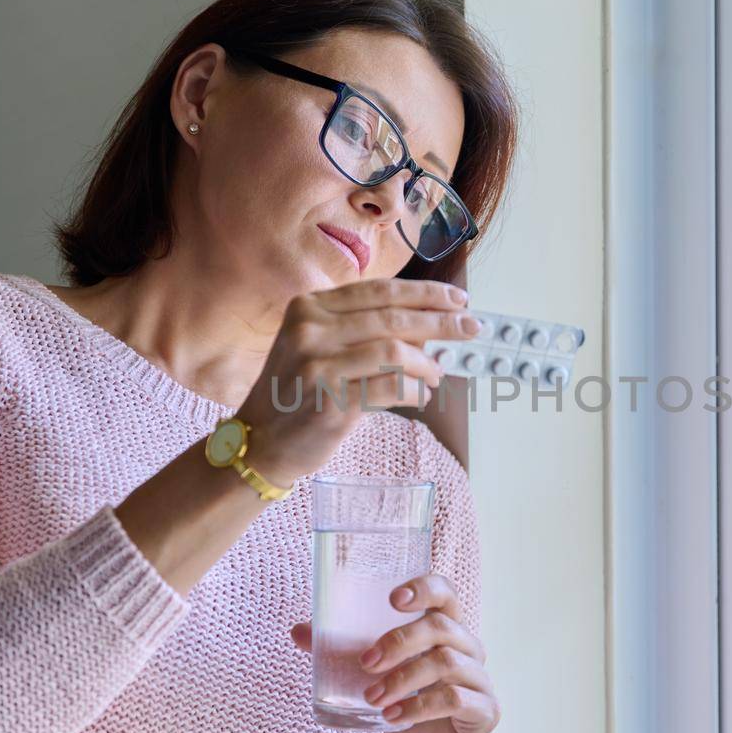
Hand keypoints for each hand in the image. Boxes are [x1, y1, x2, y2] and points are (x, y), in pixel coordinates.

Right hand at [232, 278, 478, 484]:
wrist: (260, 442)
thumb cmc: (298, 393)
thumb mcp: (318, 347)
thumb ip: (363, 330)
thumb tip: (428, 324)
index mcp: (309, 307)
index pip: (379, 291)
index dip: (425, 293)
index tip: (458, 299)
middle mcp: (310, 330)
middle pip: (393, 317)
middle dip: (441, 321)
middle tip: (471, 327)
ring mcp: (318, 366)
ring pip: (395, 351)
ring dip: (427, 362)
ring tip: (437, 373)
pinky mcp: (329, 402)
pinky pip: (391, 387)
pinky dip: (415, 390)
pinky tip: (421, 395)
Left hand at [289, 574, 499, 732]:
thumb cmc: (402, 704)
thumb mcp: (371, 674)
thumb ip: (340, 651)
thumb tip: (298, 631)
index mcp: (446, 628)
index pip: (445, 592)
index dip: (424, 588)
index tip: (393, 598)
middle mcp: (469, 647)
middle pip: (441, 627)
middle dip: (399, 641)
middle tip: (366, 663)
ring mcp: (481, 679)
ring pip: (446, 663)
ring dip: (403, 679)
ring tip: (372, 698)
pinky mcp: (485, 711)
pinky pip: (454, 700)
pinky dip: (419, 707)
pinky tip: (394, 717)